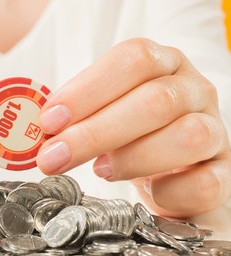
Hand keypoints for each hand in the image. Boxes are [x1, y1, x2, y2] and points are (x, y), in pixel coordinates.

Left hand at [36, 38, 230, 217]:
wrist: (168, 158)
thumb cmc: (129, 128)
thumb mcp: (103, 109)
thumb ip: (78, 113)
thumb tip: (43, 132)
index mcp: (163, 63)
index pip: (132, 61)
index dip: (87, 91)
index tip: (49, 121)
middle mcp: (193, 90)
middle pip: (154, 101)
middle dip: (94, 133)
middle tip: (54, 157)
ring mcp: (213, 129)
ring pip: (187, 137)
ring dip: (132, 158)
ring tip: (100, 170)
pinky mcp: (221, 170)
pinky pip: (205, 183)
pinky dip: (169, 192)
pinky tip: (146, 191)